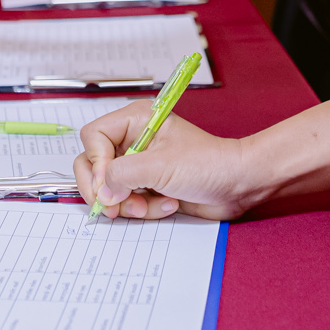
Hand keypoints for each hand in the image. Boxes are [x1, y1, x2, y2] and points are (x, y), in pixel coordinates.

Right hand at [72, 103, 257, 220]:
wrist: (236, 186)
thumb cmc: (208, 164)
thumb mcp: (160, 166)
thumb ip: (122, 176)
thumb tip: (101, 192)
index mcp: (135, 121)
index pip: (93, 137)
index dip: (96, 162)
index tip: (109, 183)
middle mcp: (132, 141)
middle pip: (92, 164)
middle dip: (105, 190)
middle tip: (115, 207)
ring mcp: (138, 165)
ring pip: (107, 189)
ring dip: (127, 204)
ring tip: (150, 206)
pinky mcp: (146, 187)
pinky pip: (126, 202)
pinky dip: (142, 209)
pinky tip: (167, 205)